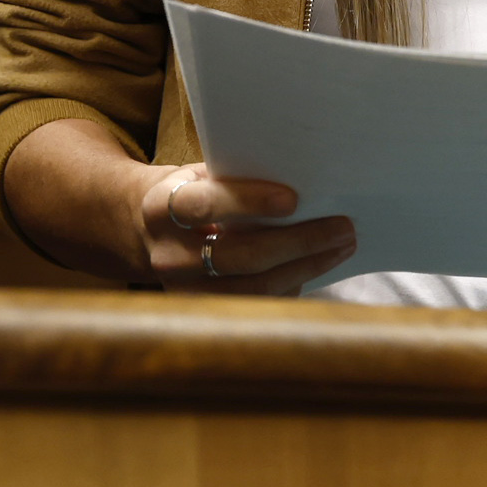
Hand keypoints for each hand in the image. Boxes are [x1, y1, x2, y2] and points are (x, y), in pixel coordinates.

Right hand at [130, 162, 356, 295]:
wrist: (144, 231)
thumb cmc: (188, 192)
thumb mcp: (199, 174)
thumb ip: (235, 177)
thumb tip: (304, 178)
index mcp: (161, 207)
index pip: (205, 205)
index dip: (249, 202)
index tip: (294, 199)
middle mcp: (168, 254)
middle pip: (240, 255)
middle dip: (299, 242)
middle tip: (342, 227)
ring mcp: (184, 290)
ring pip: (254, 286)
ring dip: (306, 267)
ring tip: (341, 246)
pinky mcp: (203, 312)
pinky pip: (256, 304)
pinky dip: (292, 285)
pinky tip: (317, 265)